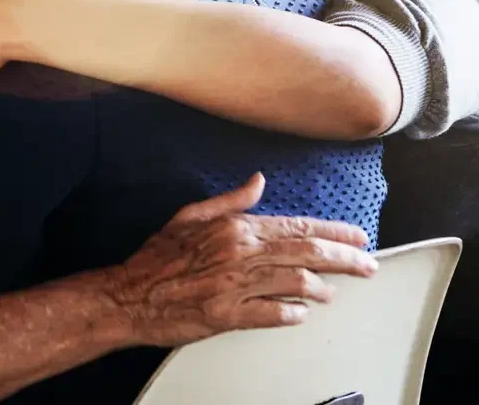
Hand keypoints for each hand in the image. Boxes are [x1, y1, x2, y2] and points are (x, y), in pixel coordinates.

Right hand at [106, 173, 377, 347]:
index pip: (296, 226)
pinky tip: (300, 314)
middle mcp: (239, 254)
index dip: (334, 231)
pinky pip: (272, 314)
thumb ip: (230, 200)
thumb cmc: (156, 259)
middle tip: (367, 265)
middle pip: (307, 253)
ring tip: (330, 293)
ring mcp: (234, 286)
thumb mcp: (189, 216)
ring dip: (320, 289)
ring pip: (296, 284)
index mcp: (234, 228)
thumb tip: (258, 181)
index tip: (357, 237)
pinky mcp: (227, 315)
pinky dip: (292, 314)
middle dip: (345, 259)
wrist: (128, 295)